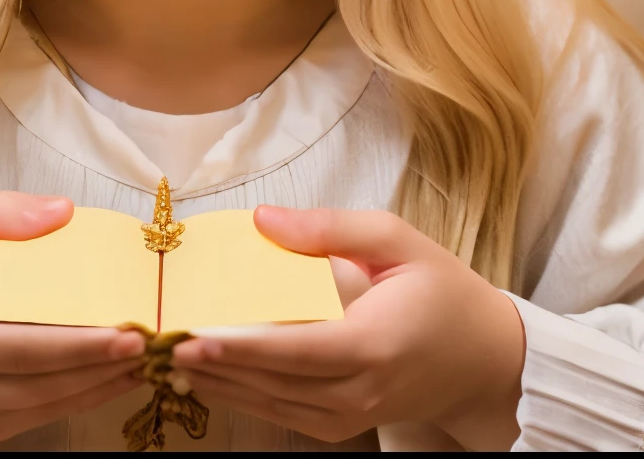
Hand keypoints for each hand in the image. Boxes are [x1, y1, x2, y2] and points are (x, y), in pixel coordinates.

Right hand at [0, 191, 146, 439]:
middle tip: (153, 342)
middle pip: (38, 382)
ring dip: (102, 383)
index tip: (125, 332)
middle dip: (101, 365)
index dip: (72, 345)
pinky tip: (119, 374)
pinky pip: (43, 414)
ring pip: (48, 405)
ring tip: (149, 356)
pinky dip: (85, 396)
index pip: (12, 346)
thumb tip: (62, 212)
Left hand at [170, 206, 525, 448]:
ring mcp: (352, 415)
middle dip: (214, 365)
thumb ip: (330, 228)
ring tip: (167, 358)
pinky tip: (207, 377)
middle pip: (275, 383)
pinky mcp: (342, 425)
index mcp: (376, 342)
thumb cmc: (442, 292)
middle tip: (159, 343)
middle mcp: (362, 389)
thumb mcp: (398, 241)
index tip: (193, 337)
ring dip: (219, 384)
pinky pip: (283, 416)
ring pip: (272, 405)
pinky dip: (243, 397)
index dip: (242, 349)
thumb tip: (263, 219)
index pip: (298, 352)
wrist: (484, 360)